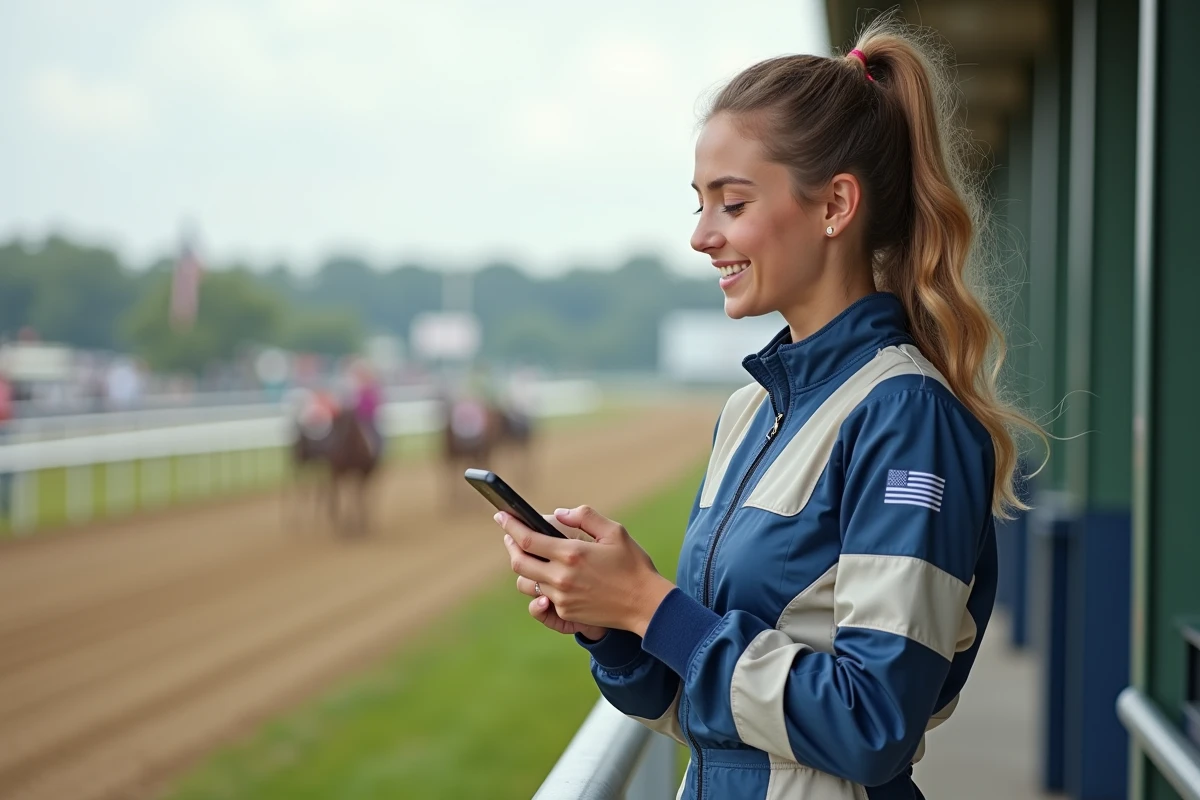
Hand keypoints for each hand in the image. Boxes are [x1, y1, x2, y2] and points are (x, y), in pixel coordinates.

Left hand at [497, 505, 675, 635]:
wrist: (645, 605)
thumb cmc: (632, 565)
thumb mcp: (615, 532)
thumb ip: (585, 517)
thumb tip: (559, 513)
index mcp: (572, 554)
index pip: (528, 539)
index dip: (510, 525)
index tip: (500, 514)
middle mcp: (562, 577)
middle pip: (519, 562)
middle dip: (510, 545)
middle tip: (510, 534)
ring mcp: (562, 598)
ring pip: (526, 582)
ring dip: (523, 567)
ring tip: (527, 554)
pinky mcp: (565, 613)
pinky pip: (541, 597)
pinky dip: (541, 583)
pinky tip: (547, 574)